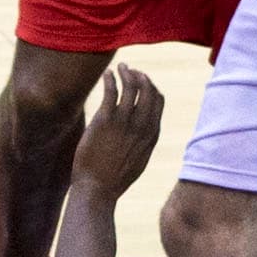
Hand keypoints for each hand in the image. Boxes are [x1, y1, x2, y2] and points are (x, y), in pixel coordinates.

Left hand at [69, 58, 163, 203]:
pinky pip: (111, 91)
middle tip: (130, 70)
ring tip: (119, 67)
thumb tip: (144, 131)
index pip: (159, 101)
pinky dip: (111, 78)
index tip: (141, 81)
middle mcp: (141, 126)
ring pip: (132, 86)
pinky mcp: (105, 120)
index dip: (151, 87)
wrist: (97, 189)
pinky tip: (107, 74)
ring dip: (127, 72)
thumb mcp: (139, 160)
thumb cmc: (115, 178)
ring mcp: (124, 122)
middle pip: (148, 90)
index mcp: (151, 135)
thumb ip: (144, 142)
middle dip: (141, 75)